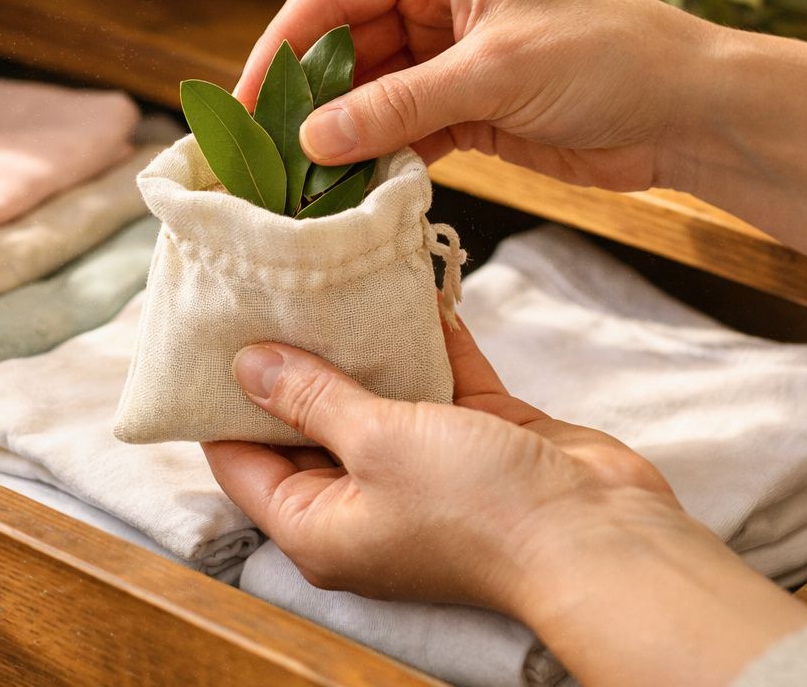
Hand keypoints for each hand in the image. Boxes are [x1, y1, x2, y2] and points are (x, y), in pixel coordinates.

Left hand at [203, 317, 681, 613]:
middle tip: (267, 285)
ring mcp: (424, 469)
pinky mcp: (478, 438)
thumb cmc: (477, 507)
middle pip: (307, 423)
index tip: (208, 332)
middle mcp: (365, 502)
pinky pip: (439, 380)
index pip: (243, 460)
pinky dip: (428, 338)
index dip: (221, 401)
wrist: (597, 534)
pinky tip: (411, 284)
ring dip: (361, 342)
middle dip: (293, 358)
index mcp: (320, 525)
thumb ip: (311, 397)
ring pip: (376, 396)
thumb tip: (246, 363)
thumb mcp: (375, 443)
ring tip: (329, 273)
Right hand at [232, 0, 724, 191]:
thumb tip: (310, 139)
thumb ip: (398, 105)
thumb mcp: (495, 73)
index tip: (240, 104)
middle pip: (341, 49)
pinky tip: (347, 192)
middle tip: (258, 158)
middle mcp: (434, 0)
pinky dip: (377, 160)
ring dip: (338, 139)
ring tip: (293, 186)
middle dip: (304, 102)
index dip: (278, 49)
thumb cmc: (607, 58)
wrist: (689, 112)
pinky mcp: (467, 109)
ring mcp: (449, 57)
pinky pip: (401, 132)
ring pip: (367, 97)